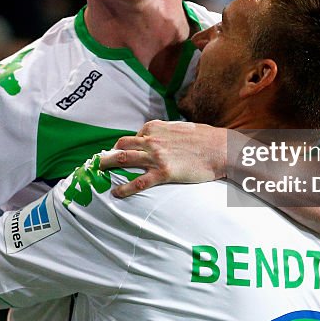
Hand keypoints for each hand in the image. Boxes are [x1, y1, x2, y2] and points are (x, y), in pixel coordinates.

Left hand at [99, 121, 227, 197]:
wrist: (221, 149)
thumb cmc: (205, 139)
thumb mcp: (182, 128)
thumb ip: (166, 132)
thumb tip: (158, 137)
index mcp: (155, 127)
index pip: (133, 136)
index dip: (126, 146)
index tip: (120, 154)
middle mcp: (152, 140)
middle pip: (121, 145)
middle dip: (108, 153)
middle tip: (100, 162)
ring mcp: (156, 156)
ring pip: (123, 159)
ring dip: (107, 165)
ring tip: (98, 173)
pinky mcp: (164, 172)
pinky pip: (139, 182)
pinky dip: (125, 188)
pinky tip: (116, 193)